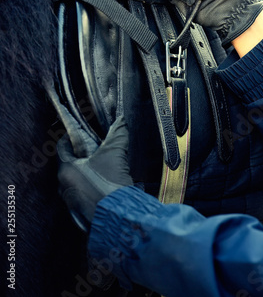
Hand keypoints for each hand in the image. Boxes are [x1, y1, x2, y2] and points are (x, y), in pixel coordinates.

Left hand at [57, 116, 132, 231]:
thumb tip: (122, 122)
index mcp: (66, 170)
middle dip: (83, 155)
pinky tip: (107, 182)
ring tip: (104, 164)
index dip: (72, 137)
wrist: (118, 217)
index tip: (81, 132)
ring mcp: (72, 201)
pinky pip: (84, 193)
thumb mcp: (114, 154)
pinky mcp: (82, 212)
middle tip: (96, 147)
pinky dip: (92, 185)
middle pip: (70, 163)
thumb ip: (117, 135)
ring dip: (88, 171)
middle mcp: (64, 186)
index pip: (62, 147)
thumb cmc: (110, 184)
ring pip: (77, 179)